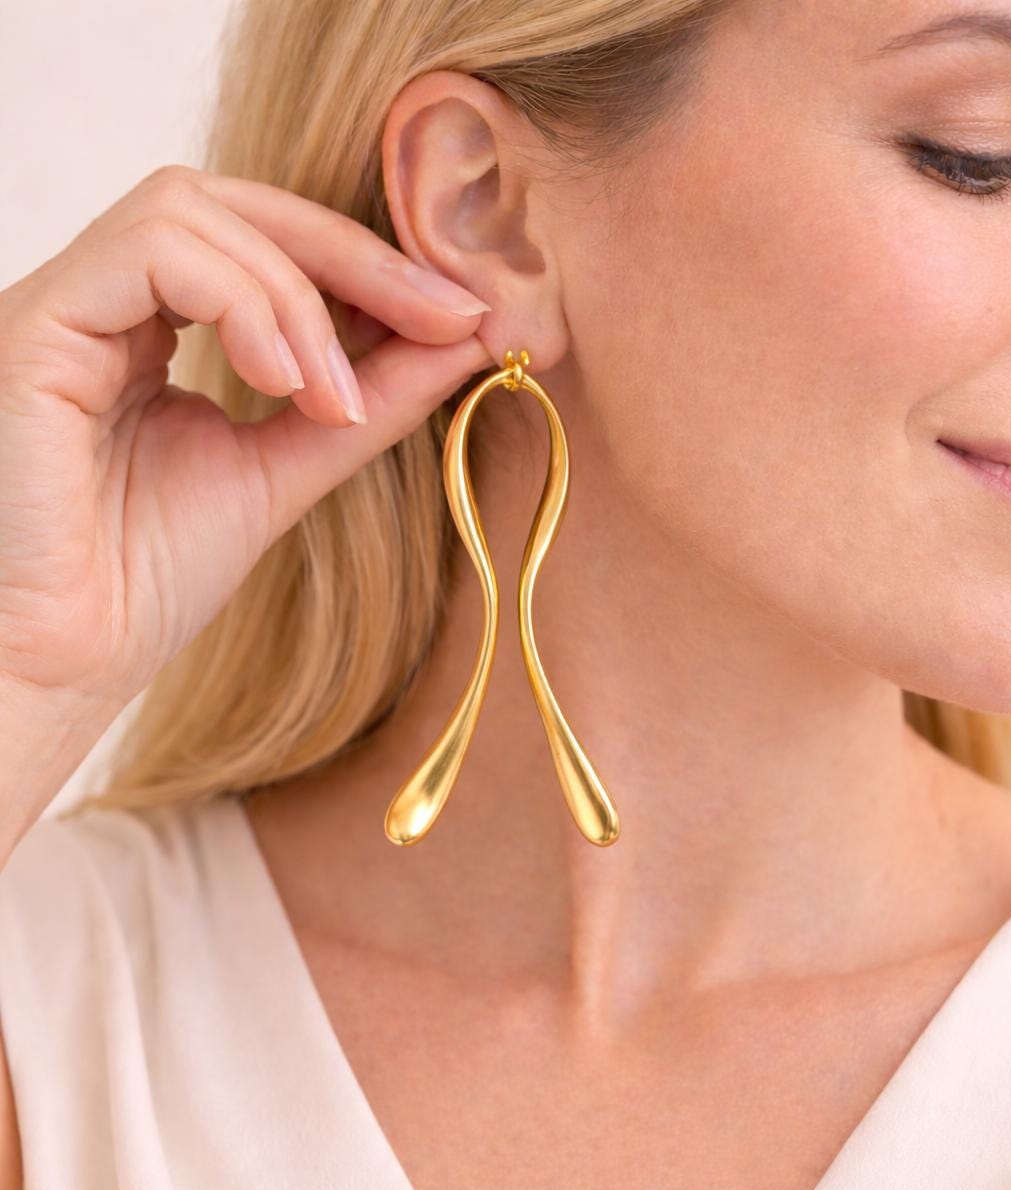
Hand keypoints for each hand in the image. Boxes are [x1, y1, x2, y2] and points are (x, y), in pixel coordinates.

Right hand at [0, 163, 490, 729]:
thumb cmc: (147, 582)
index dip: (367, 263)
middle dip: (352, 254)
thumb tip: (466, 334)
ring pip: (192, 209)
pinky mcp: (39, 325)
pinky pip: (151, 249)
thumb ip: (366, 401)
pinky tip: (282, 385)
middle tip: (441, 315)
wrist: (66, 662)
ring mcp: (66, 306)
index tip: (459, 313)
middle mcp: (101, 302)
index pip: (262, 240)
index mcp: (148, 328)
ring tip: (331, 396)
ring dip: (295, 295)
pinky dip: (241, 303)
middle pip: (234, 203)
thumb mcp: (286, 471)